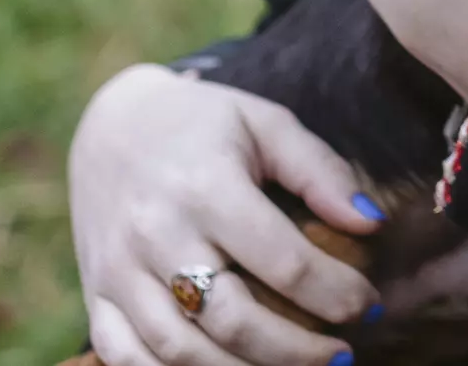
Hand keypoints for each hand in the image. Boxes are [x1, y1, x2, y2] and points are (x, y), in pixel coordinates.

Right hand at [67, 63, 383, 365]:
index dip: (336, 293)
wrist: (110, 124)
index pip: (283, 262)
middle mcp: (156, 233)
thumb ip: (321, 171)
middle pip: (231, 319)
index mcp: (205, 186)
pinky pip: (126, 358)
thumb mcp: (267, 124)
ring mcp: (118, 270)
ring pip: (179, 351)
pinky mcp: (96, 295)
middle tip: (340, 356)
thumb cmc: (203, 123)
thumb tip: (371, 224)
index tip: (368, 307)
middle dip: (295, 352)